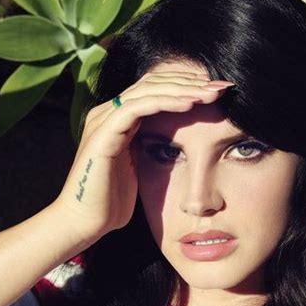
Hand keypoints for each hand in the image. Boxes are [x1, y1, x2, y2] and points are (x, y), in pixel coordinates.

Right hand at [51, 70, 234, 242]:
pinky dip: (165, 103)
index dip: (186, 87)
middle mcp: (107, 112)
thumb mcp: (137, 169)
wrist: (83, 223)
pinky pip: (137, 108)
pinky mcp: (102, 133)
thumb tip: (177, 145)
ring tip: (212, 93)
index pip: (155, 90)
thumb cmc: (109, 203)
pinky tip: (189, 103)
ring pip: (148, 90)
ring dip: (183, 89)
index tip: (217, 93)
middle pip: (153, 83)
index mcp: (117, 119)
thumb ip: (149, 149)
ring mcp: (103, 120)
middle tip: (222, 86)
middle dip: (190, 82)